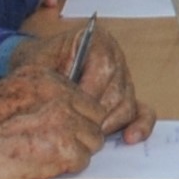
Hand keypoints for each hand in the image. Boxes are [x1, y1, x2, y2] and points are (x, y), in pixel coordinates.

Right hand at [0, 69, 109, 178]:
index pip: (84, 98)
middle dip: (82, 134)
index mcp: (48, 78)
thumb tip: (65, 112)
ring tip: (49, 155)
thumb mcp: (11, 90)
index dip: (77, 117)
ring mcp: (66, 122)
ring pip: (92, 140)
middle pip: (94, 118)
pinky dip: (67, 167)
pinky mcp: (64, 148)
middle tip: (59, 145)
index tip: (64, 128)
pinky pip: (82, 161)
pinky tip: (45, 164)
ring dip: (76, 151)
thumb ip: (42, 96)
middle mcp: (61, 96)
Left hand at [5, 21, 144, 140]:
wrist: (39, 69)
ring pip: (127, 105)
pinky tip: (130, 137)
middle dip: (98, 113)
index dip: (91, 90)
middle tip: (78, 129)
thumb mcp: (36, 64)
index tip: (72, 109)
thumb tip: (62, 100)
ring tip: (88, 137)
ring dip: (110, 124)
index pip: (104, 66)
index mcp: (97, 41)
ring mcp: (124, 80)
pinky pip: (142, 112)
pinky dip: (139, 126)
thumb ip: (48, 77)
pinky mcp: (128, 99)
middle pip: (117, 89)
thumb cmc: (38, 65)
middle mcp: (116, 57)